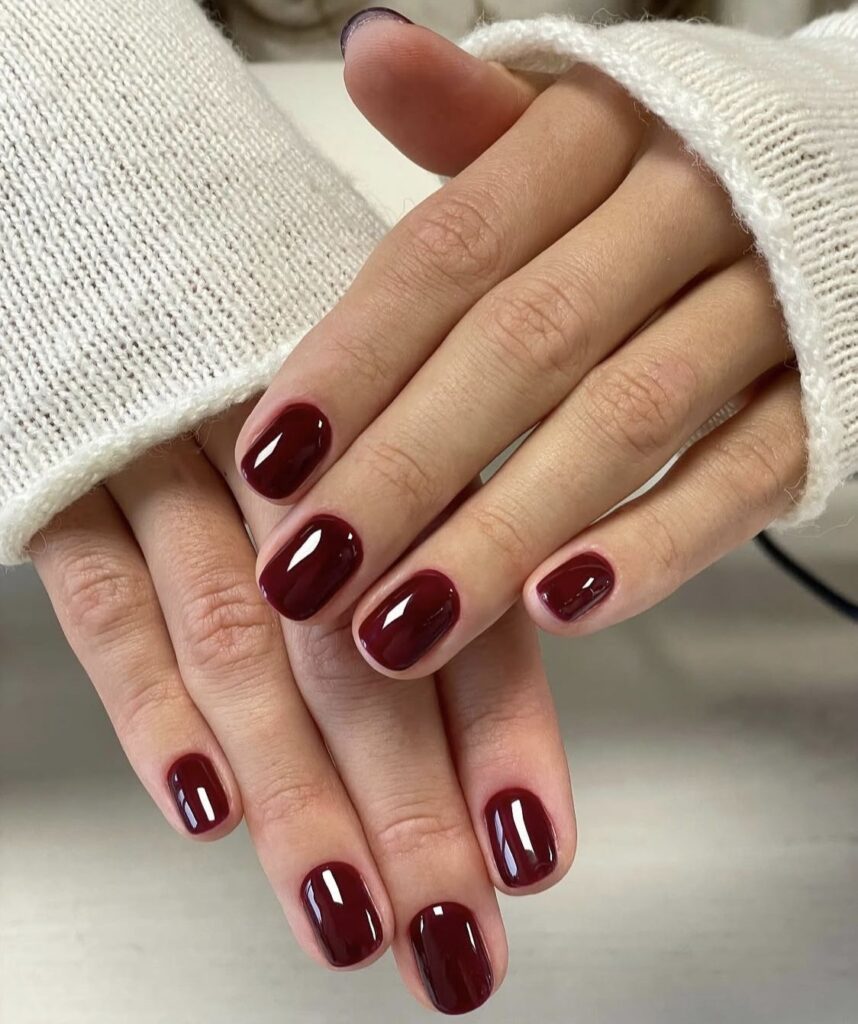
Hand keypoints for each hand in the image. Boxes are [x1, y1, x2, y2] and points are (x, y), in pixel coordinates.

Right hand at [27, 39, 575, 1015]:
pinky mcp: (66, 461)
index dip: (500, 728)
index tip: (533, 848)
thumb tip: (458, 633)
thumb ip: (419, 485)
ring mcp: (167, 459)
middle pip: (355, 649)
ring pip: (234, 643)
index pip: (456, 597)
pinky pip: (102, 593)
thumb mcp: (369, 368)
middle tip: (452, 940)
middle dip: (407, 802)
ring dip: (291, 788)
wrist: (127, 185)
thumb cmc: (262, 295)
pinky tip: (199, 804)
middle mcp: (286, 456)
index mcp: (384, 427)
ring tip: (342, 911)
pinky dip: (146, 701)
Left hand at [239, 16, 804, 678]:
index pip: (450, 249)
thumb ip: (467, 117)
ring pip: (625, 420)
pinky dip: (654, 545)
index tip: (268, 464)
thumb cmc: (663, 175)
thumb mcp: (567, 133)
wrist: (846, 177)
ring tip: (402, 627)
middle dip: (405, 470)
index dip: (352, 360)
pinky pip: (743, 475)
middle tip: (309, 577)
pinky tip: (559, 609)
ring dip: (503, 531)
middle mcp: (687, 206)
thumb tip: (367, 54)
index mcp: (600, 134)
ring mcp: (770, 303)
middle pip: (523, 344)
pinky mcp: (826, 393)